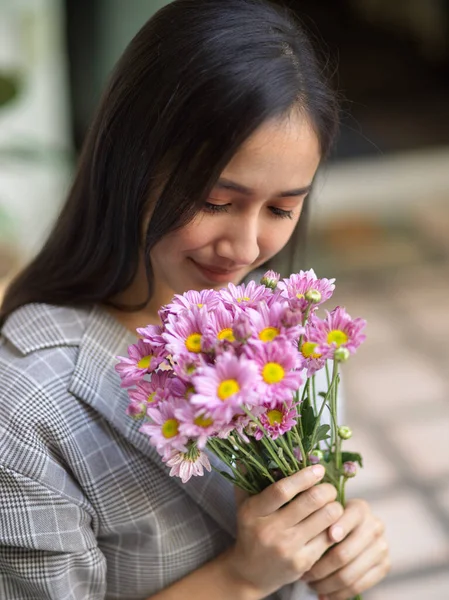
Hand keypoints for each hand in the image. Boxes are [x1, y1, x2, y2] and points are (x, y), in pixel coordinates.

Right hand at [224, 465, 343, 598]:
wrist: (249, 573)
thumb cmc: (250, 530)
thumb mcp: (244, 504)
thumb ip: (246, 478)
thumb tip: (249, 451)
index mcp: (253, 512)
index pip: (282, 490)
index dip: (304, 477)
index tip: (319, 469)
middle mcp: (270, 530)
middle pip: (311, 502)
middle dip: (327, 490)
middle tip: (329, 488)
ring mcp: (287, 548)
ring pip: (325, 519)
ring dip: (335, 507)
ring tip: (333, 504)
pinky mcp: (302, 563)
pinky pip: (328, 539)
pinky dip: (334, 528)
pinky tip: (332, 524)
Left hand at [301, 498, 390, 599]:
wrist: (352, 531)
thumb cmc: (329, 521)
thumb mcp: (326, 512)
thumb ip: (319, 517)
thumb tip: (310, 530)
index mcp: (360, 508)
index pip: (350, 518)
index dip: (339, 526)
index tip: (328, 536)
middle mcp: (374, 526)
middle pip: (345, 552)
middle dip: (321, 567)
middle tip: (304, 575)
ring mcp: (382, 547)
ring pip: (350, 573)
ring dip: (327, 584)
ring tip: (310, 585)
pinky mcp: (384, 566)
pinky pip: (359, 586)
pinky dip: (339, 593)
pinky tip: (324, 594)